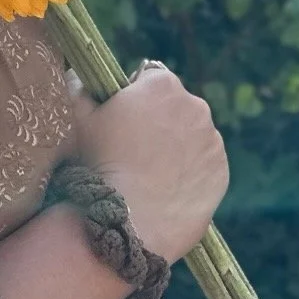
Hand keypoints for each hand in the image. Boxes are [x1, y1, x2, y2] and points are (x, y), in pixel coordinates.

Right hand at [74, 60, 229, 264]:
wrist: (129, 222)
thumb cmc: (99, 164)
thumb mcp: (78, 118)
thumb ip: (78, 87)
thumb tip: (77, 76)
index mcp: (161, 83)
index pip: (151, 77)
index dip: (136, 97)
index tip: (125, 119)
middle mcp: (195, 105)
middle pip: (176, 105)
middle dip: (160, 120)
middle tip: (136, 149)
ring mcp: (212, 140)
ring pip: (193, 135)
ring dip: (178, 146)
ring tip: (151, 173)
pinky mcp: (221, 171)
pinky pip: (205, 164)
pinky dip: (192, 171)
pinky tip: (168, 188)